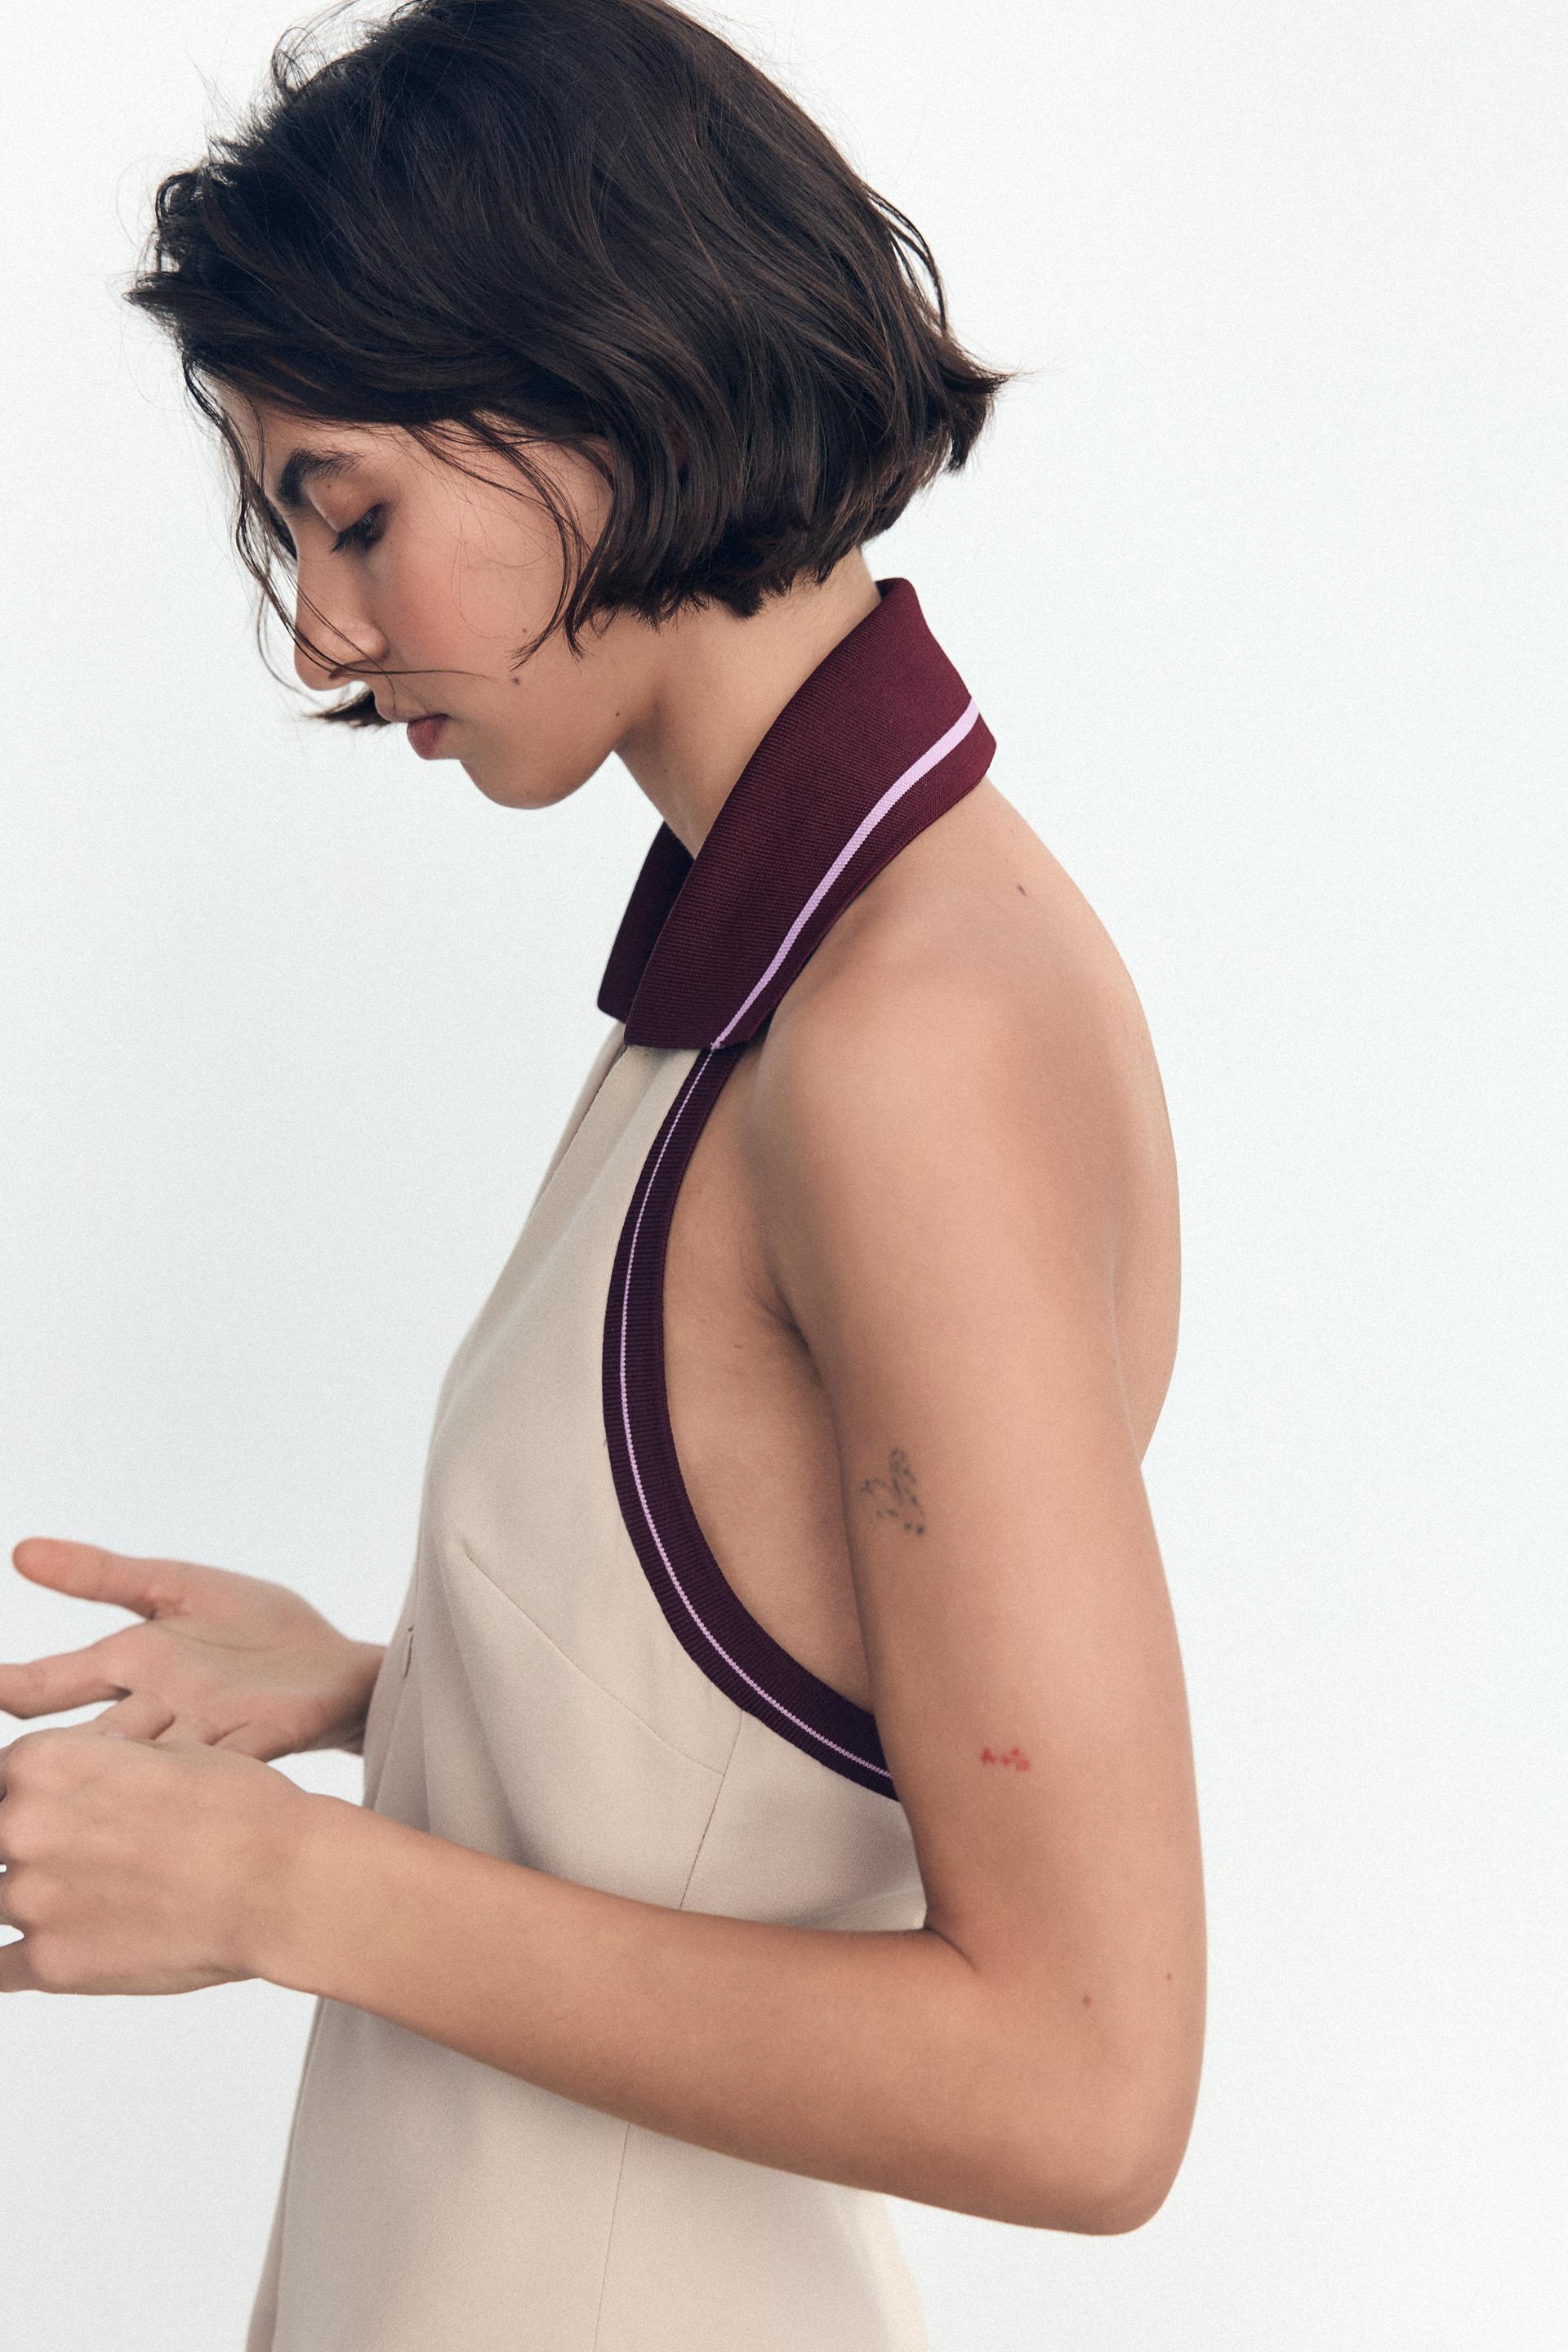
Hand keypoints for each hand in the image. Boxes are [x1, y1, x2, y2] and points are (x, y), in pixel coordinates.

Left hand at [0, 1721, 310, 1993]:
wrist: (280, 1881)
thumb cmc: (242, 1808)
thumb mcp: (172, 1751)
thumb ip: (110, 1759)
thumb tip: (97, 1755)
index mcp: (47, 1763)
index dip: (22, 1794)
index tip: (36, 1812)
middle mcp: (24, 1827)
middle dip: (22, 1846)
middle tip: (72, 1856)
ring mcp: (33, 1900)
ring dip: (25, 1900)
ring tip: (73, 1900)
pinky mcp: (51, 1964)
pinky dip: (14, 1962)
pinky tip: (36, 1951)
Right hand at [1, 1539, 384, 1759]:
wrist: (338, 1665)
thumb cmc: (259, 1629)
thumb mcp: (177, 1586)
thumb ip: (103, 1574)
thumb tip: (21, 1551)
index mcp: (129, 1666)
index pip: (47, 1685)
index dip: (6, 1689)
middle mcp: (152, 1712)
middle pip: (80, 1738)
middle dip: (34, 1760)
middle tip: (5, 1776)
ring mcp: (200, 1736)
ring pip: (135, 1763)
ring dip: (101, 1778)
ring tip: (52, 1796)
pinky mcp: (253, 1747)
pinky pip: (213, 1768)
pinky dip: (186, 1783)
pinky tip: (158, 1797)